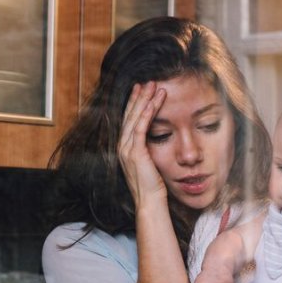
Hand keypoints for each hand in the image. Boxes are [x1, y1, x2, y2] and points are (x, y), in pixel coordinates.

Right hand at [117, 82, 167, 206]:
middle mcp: (123, 146)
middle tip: (148, 82)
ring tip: (154, 86)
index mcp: (125, 147)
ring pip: (135, 117)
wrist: (150, 201)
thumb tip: (159, 138)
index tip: (142, 90)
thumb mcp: (151, 162)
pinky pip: (140, 127)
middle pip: (130, 115)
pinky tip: (154, 102)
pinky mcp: (135, 152)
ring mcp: (126, 149)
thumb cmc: (153, 185)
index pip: (129, 120)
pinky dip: (148, 113)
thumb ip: (149, 149)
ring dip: (144, 100)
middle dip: (139, 97)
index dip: (135, 104)